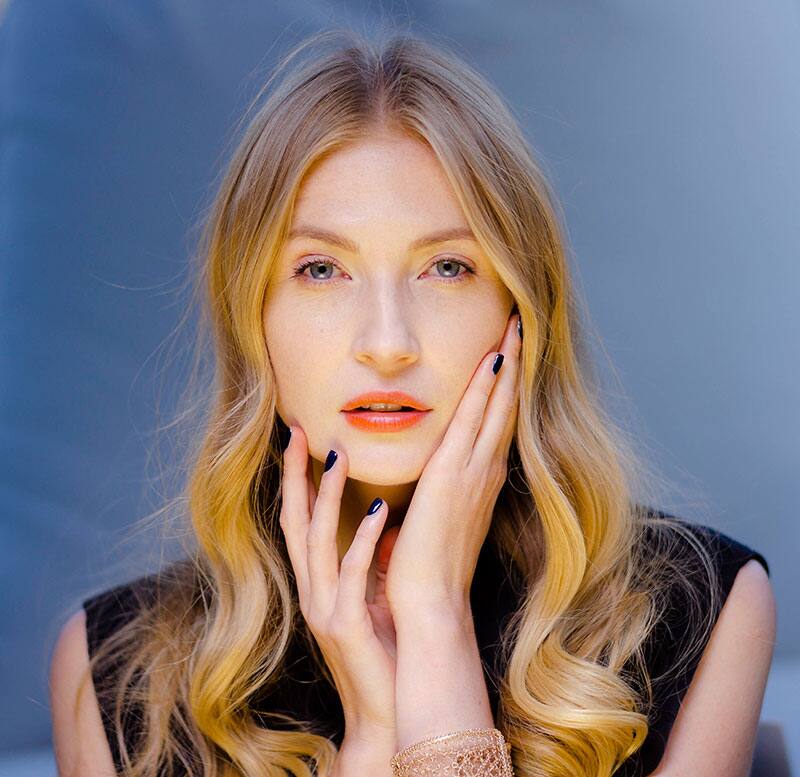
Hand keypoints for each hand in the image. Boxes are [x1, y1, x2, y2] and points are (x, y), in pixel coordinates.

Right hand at [279, 426, 397, 735]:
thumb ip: (368, 563)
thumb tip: (382, 522)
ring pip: (317, 541)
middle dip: (295, 476)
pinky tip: (380, 511)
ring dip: (325, 497)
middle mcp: (313, 591)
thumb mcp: (370, 600)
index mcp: (318, 584)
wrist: (386, 715)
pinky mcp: (345, 625)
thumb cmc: (381, 654)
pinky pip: (351, 574)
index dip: (297, 481)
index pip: (301, 522)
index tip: (303, 439)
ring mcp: (324, 608)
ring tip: (337, 456)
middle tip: (297, 430)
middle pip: (295, 522)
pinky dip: (362, 540)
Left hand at [384, 312, 521, 617]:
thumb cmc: (429, 570)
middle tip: (519, 324)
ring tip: (513, 327)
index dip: (504, 387)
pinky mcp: (454, 474)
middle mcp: (485, 471)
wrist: (431, 605)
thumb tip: (424, 483)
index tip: (507, 353)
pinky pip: (475, 420)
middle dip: (513, 363)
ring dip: (506, 364)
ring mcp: (474, 471)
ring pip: (497, 405)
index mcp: (480, 482)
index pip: (495, 423)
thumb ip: (437, 497)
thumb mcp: (437, 523)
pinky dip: (487, 388)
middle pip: (505, 406)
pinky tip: (493, 359)